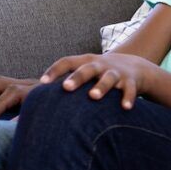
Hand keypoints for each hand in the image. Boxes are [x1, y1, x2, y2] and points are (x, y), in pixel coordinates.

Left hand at [40, 52, 157, 108]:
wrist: (134, 67)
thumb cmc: (99, 74)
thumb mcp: (84, 72)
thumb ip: (65, 83)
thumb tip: (36, 101)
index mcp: (85, 62)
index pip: (67, 62)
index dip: (54, 71)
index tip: (42, 83)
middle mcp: (100, 66)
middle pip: (87, 69)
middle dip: (77, 78)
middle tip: (66, 87)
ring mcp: (116, 73)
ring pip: (108, 78)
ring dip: (101, 87)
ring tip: (93, 96)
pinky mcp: (131, 82)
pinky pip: (130, 90)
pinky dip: (128, 98)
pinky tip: (125, 108)